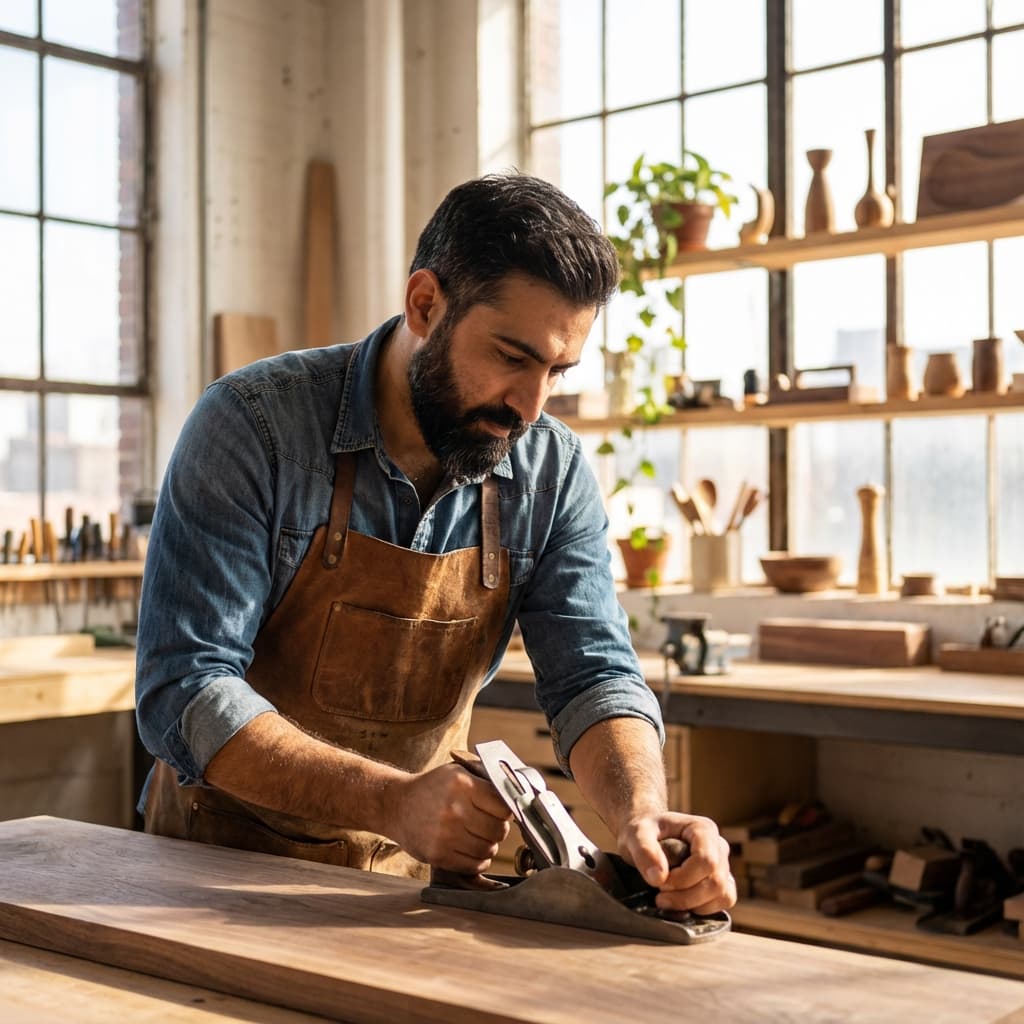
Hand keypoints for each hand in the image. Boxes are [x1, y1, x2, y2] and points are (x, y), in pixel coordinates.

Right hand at [388, 762, 511, 872]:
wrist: (396, 805)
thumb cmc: (433, 787)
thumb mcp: (458, 771)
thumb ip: (486, 780)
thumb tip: (519, 793)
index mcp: (462, 783)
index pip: (503, 806)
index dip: (506, 810)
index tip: (500, 811)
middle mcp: (454, 808)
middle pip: (498, 830)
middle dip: (498, 829)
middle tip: (489, 824)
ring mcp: (445, 834)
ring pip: (488, 850)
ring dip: (488, 846)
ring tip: (477, 836)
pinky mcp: (438, 855)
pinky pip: (473, 865)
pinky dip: (478, 860)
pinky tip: (470, 849)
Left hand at [619, 812, 735, 914]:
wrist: (645, 835)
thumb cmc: (643, 830)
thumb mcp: (635, 833)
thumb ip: (644, 851)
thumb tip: (659, 878)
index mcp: (703, 829)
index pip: (706, 860)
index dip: (684, 879)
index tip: (660, 883)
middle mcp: (718, 846)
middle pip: (716, 882)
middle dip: (686, 897)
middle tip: (660, 897)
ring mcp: (722, 865)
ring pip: (723, 894)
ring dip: (694, 905)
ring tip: (668, 899)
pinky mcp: (721, 882)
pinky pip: (724, 901)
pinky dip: (703, 909)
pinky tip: (681, 903)